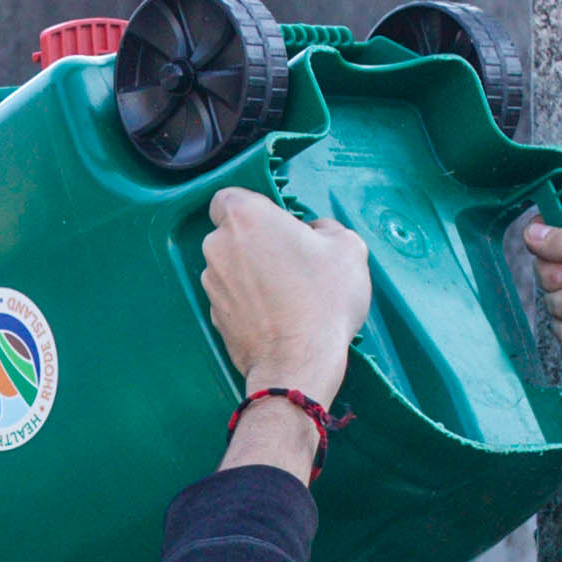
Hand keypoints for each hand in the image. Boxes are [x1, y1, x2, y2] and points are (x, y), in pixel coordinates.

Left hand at [203, 187, 370, 406]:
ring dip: (253, 274)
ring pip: (231, 267)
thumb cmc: (322, 300)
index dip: (254, 209)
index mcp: (246, 217)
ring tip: (289, 294)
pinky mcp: (214, 316)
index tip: (278, 226)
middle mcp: (218, 246)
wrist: (298, 363)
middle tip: (293, 262)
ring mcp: (212, 283)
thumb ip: (327, 228)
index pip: (230, 197)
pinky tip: (278, 316)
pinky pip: (233, 298)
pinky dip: (250, 303)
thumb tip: (315, 233)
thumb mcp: (348, 248)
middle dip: (258, 243)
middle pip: (232, 234)